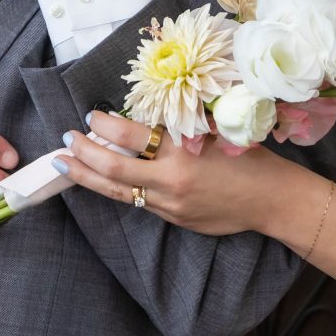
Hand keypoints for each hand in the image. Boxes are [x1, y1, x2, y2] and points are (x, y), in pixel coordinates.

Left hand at [51, 111, 302, 238]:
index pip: (130, 136)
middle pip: (114, 169)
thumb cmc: (248, 156)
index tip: (91, 116)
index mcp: (182, 151)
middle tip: (65, 142)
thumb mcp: (215, 130)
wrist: (270, 199)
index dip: (105, 125)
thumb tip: (138, 122)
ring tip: (66, 166)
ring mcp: (171, 204)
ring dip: (89, 177)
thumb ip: (178, 128)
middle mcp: (171, 180)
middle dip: (84, 154)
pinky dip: (120, 189)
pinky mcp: (174, 219)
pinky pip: (141, 202)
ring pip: (120, 192)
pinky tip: (106, 180)